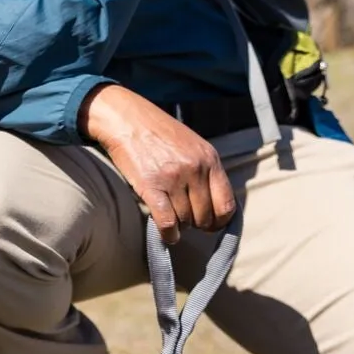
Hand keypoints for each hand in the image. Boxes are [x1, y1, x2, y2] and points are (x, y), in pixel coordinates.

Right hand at [79, 84, 235, 244]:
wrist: (127, 119)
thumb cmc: (158, 132)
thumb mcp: (193, 145)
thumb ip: (206, 170)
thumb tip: (215, 204)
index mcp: (209, 159)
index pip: (226, 203)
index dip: (221, 221)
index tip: (212, 224)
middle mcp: (195, 169)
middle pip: (205, 216)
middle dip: (196, 223)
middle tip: (185, 219)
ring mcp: (174, 178)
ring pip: (185, 220)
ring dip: (179, 225)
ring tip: (170, 217)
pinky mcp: (152, 186)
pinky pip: (167, 222)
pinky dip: (168, 234)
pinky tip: (167, 234)